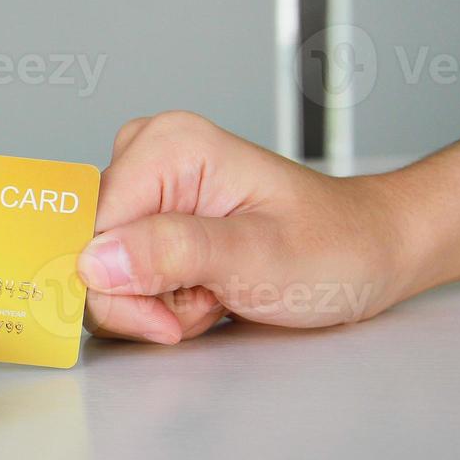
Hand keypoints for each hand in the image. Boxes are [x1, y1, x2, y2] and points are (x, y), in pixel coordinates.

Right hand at [79, 112, 408, 344]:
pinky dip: (160, 303)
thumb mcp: (258, 257)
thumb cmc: (334, 247)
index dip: (119, 286)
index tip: (169, 313)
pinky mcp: (150, 221)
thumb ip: (174, 253)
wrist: (370, 253)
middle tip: (208, 296)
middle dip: (142, 298)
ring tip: (215, 292)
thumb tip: (95, 259)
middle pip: (90, 254)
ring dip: (155, 304)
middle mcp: (149, 158)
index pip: (90, 231)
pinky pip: (121, 279)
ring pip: (103, 275)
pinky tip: (205, 293)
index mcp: (169, 146)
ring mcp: (148, 191)